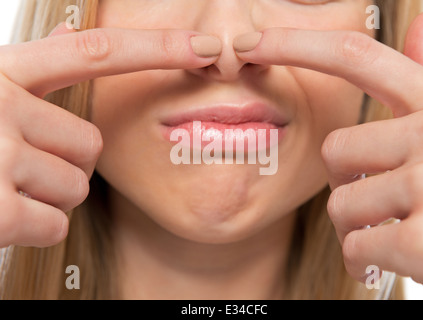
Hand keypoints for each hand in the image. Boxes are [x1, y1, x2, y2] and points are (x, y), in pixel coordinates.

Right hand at [0, 24, 219, 247]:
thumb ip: (27, 72)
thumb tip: (70, 30)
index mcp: (0, 74)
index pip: (96, 51)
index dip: (157, 47)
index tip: (203, 48)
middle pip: (90, 146)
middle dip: (66, 164)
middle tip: (21, 166)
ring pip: (75, 187)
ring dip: (46, 197)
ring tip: (0, 189)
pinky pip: (53, 224)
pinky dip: (30, 229)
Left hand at [235, 11, 422, 297]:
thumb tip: (420, 26)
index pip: (356, 58)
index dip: (296, 44)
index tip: (254, 42)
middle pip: (335, 151)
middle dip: (349, 184)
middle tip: (386, 204)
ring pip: (341, 204)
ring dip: (361, 227)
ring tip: (404, 233)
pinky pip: (357, 247)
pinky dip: (371, 262)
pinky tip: (410, 260)